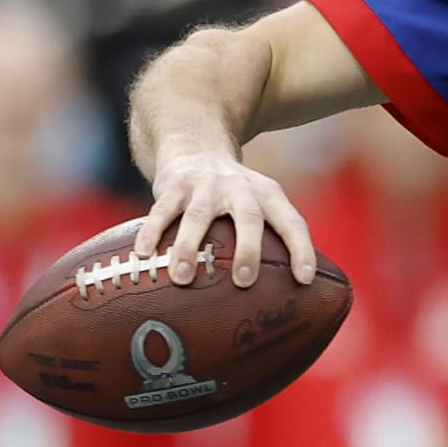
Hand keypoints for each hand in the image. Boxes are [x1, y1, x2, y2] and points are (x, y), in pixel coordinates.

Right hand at [134, 152, 316, 287]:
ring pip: (199, 216)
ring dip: (190, 247)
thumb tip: (281, 299)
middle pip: (249, 217)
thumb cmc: (232, 194)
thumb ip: (266, 240)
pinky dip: (152, 232)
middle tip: (244, 281)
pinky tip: (143, 255)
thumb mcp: (257, 202)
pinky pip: (162, 210)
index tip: (304, 280)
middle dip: (248, 249)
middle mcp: (241, 188)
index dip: (301, 249)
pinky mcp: (175, 185)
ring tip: (182, 278)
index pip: (292, 222)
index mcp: (267, 196)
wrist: (197, 147)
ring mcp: (206, 185)